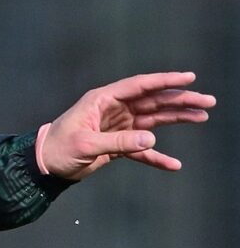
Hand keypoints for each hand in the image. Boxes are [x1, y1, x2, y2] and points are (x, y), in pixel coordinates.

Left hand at [34, 70, 213, 179]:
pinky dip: (155, 157)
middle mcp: (114, 109)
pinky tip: (173, 164)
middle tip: (207, 102)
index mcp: (104, 100)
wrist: (42, 168)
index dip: (165, 81)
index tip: (189, 79)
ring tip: (202, 116)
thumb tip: (151, 140)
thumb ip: (118, 142)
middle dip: (181, 100)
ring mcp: (118, 126)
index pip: (140, 86)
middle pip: (153, 100)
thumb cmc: (57, 150)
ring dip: (177, 118)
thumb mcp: (85, 145)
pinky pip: (140, 150)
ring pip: (153, 120)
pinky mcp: (117, 144)